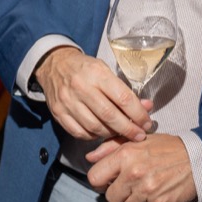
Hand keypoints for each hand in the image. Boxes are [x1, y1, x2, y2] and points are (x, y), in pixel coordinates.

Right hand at [34, 46, 153, 141]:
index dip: (138, 114)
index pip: (123, 98)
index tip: (146, 123)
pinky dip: (93, 136)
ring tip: (120, 133)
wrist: (54, 64)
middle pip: (110, 116)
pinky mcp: (58, 113)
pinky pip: (80, 133)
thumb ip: (124, 91)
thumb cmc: (85, 68)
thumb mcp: (105, 71)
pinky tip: (101, 132)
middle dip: (128, 129)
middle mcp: (81, 87)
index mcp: (97, 73)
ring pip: (95, 127)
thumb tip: (146, 107)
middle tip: (139, 135)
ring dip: (111, 134)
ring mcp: (68, 102)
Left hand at [84, 133, 195, 201]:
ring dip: (134, 200)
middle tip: (130, 183)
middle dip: (118, 192)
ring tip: (146, 186)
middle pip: (110, 197)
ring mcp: (147, 192)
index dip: (99, 180)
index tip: (107, 180)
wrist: (198, 159)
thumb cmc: (167, 148)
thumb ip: (110, 147)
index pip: (94, 178)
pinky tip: (158, 192)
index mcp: (125, 155)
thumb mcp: (138, 139)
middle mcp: (134, 175)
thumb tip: (90, 157)